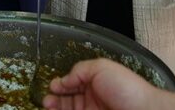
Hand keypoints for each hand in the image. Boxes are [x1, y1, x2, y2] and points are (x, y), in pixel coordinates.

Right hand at [43, 58, 163, 109]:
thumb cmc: (127, 88)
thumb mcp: (101, 68)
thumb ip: (80, 70)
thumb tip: (64, 79)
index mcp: (96, 81)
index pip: (73, 82)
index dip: (61, 84)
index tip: (51, 87)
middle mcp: (94, 97)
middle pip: (69, 99)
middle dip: (55, 99)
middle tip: (47, 100)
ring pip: (70, 109)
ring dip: (57, 107)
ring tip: (48, 106)